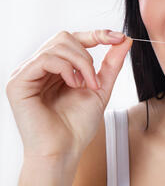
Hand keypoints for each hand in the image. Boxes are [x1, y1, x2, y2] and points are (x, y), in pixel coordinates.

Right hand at [6, 30, 132, 158]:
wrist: (65, 150)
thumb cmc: (78, 125)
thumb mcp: (101, 88)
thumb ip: (111, 63)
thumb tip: (125, 40)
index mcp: (56, 68)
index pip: (73, 39)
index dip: (96, 34)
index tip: (119, 37)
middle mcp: (39, 68)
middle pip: (64, 37)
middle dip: (87, 55)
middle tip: (95, 80)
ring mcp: (27, 74)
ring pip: (57, 45)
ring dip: (81, 64)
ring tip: (86, 86)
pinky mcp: (18, 83)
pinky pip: (45, 59)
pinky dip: (67, 69)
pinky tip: (73, 85)